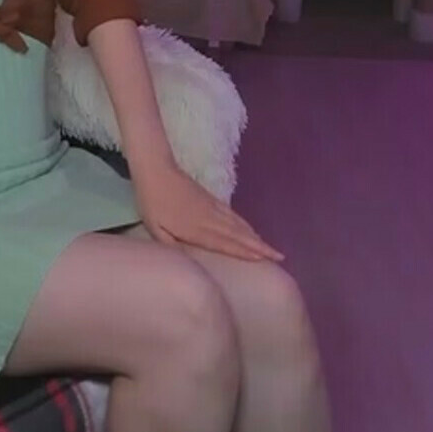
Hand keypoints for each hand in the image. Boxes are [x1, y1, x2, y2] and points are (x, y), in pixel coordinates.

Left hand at [132, 161, 283, 261]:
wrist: (157, 169)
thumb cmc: (153, 201)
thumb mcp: (155, 228)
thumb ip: (172, 246)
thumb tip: (189, 262)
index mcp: (196, 229)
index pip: (225, 243)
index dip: (245, 251)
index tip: (264, 258)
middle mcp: (209, 219)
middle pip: (239, 235)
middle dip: (260, 246)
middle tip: (279, 256)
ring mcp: (213, 208)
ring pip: (238, 224)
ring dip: (255, 236)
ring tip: (269, 248)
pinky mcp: (212, 199)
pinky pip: (233, 215)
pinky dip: (244, 224)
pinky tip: (250, 230)